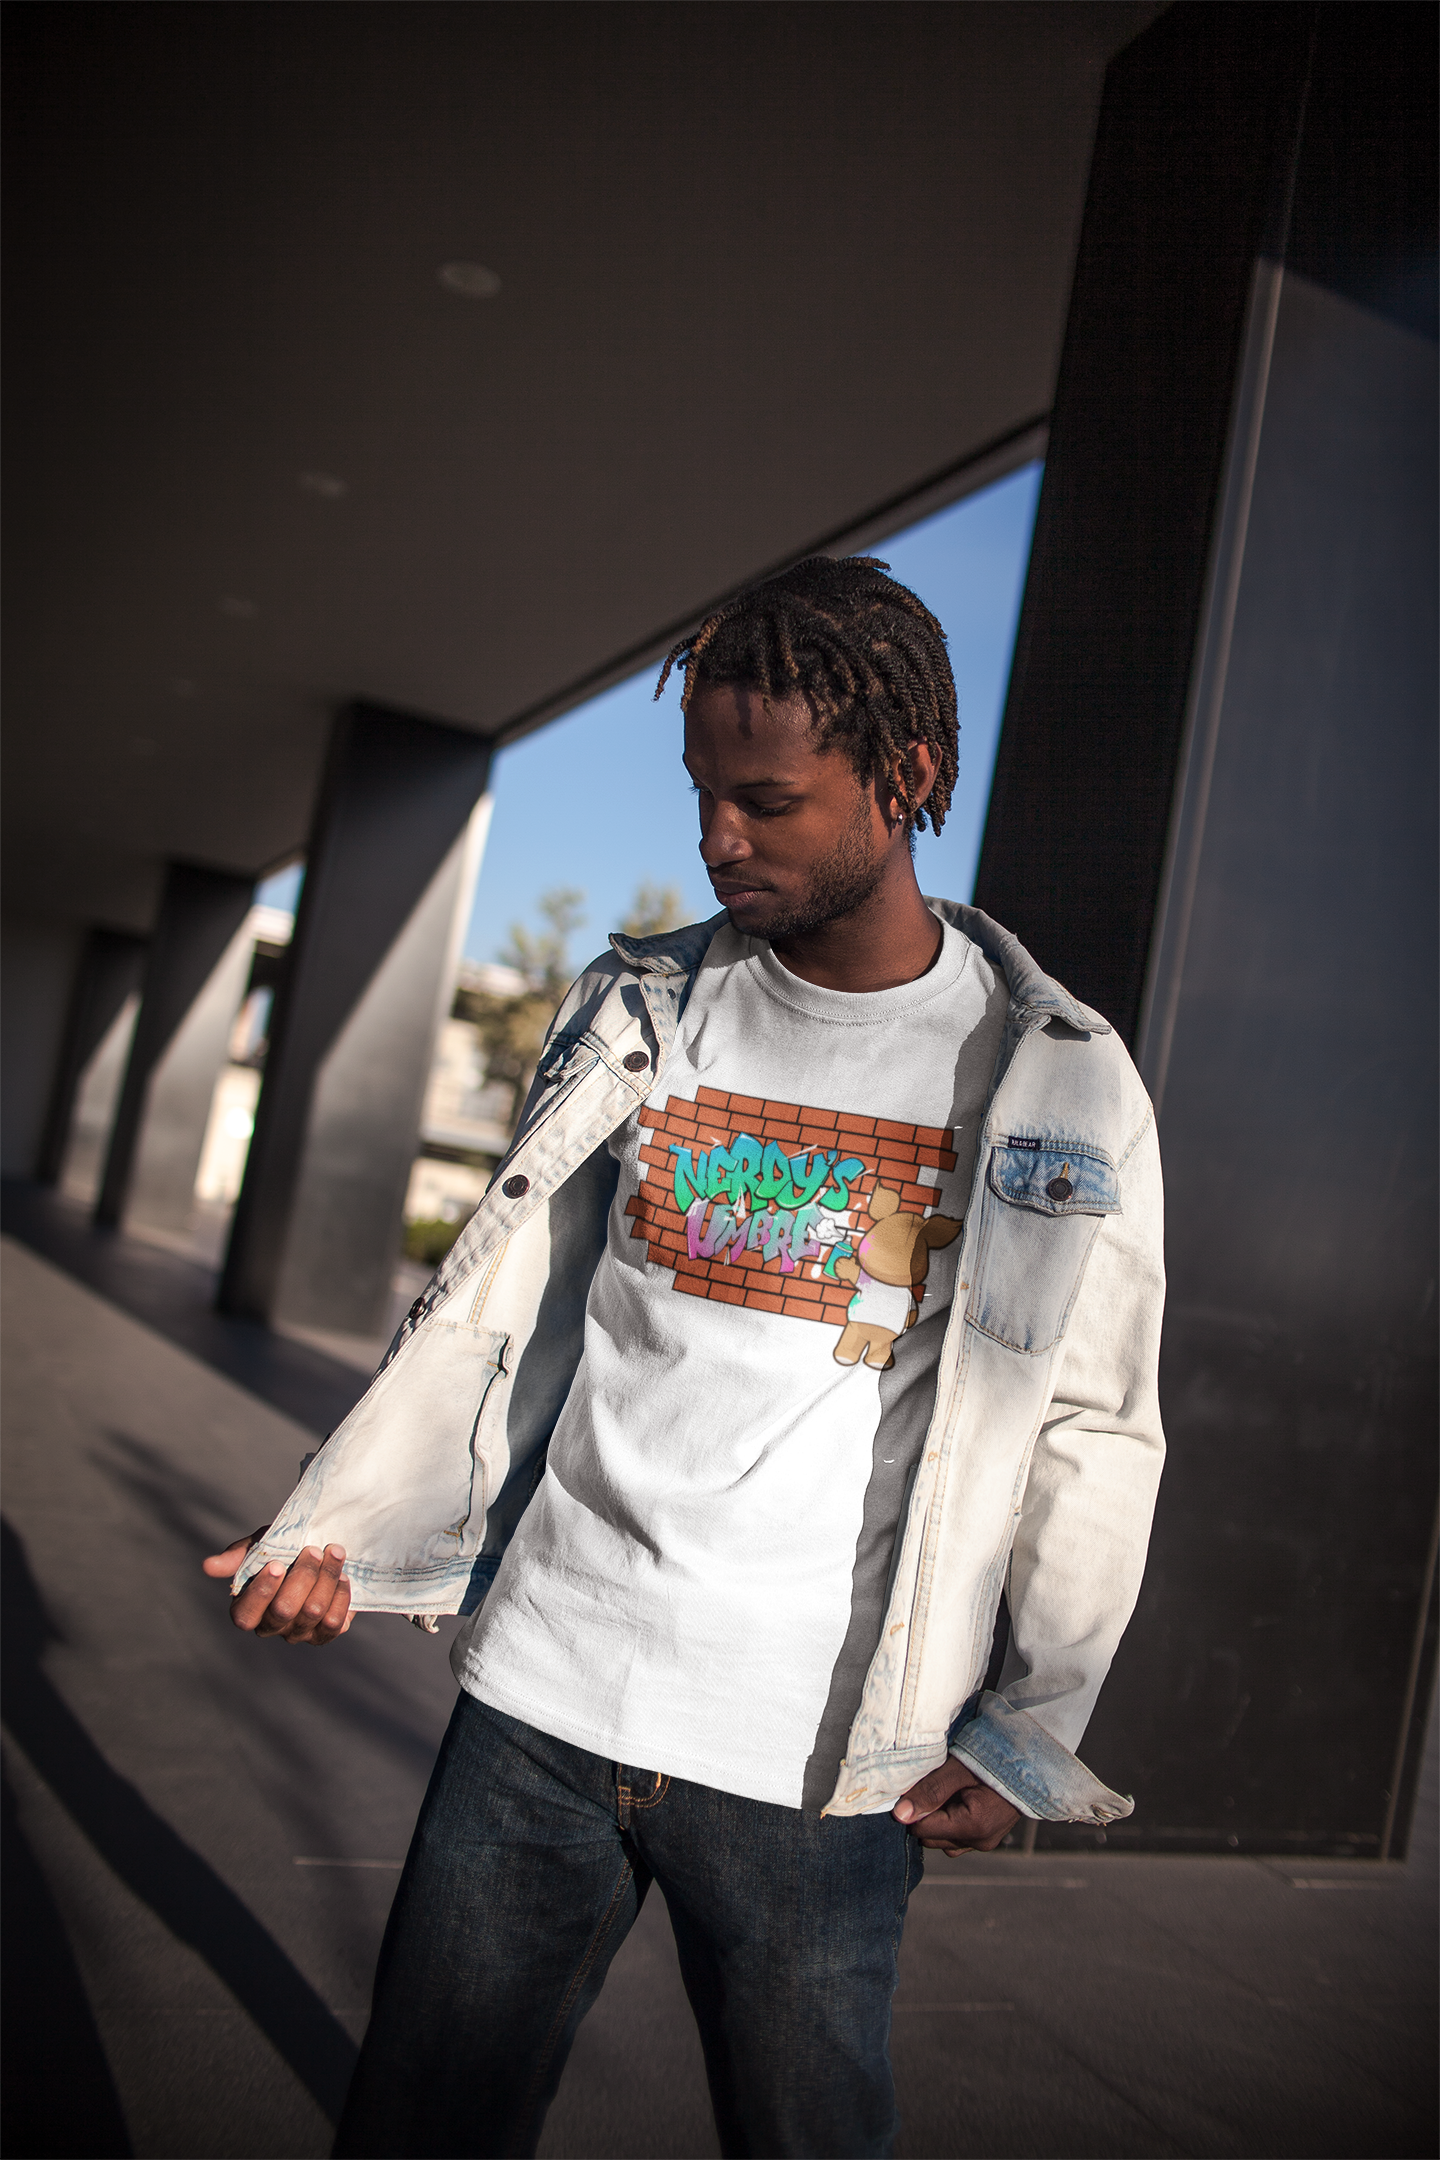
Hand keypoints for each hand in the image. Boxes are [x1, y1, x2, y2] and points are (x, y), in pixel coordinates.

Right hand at [202, 1531, 351, 1645]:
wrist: (320, 1551)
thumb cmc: (282, 1550)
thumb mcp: (258, 1546)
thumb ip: (237, 1557)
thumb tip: (208, 1566)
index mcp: (247, 1609)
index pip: (245, 1615)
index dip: (261, 1592)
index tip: (277, 1564)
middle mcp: (271, 1627)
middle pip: (285, 1610)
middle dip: (303, 1576)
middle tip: (313, 1550)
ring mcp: (299, 1633)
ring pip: (313, 1613)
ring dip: (326, 1578)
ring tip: (334, 1553)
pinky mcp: (325, 1634)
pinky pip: (334, 1623)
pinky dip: (341, 1596)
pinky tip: (343, 1576)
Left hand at [893, 1757, 1019, 1854]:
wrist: (1032, 1764)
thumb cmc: (994, 1761)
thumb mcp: (958, 1769)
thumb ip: (929, 1791)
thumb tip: (899, 1815)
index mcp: (973, 1826)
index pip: (922, 1830)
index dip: (915, 1808)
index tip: (919, 1786)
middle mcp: (979, 1841)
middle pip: (931, 1838)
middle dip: (927, 1815)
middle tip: (937, 1786)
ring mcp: (985, 1843)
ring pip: (943, 1841)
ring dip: (939, 1820)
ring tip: (950, 1792)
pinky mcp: (987, 1839)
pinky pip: (957, 1840)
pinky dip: (951, 1824)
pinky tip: (958, 1800)